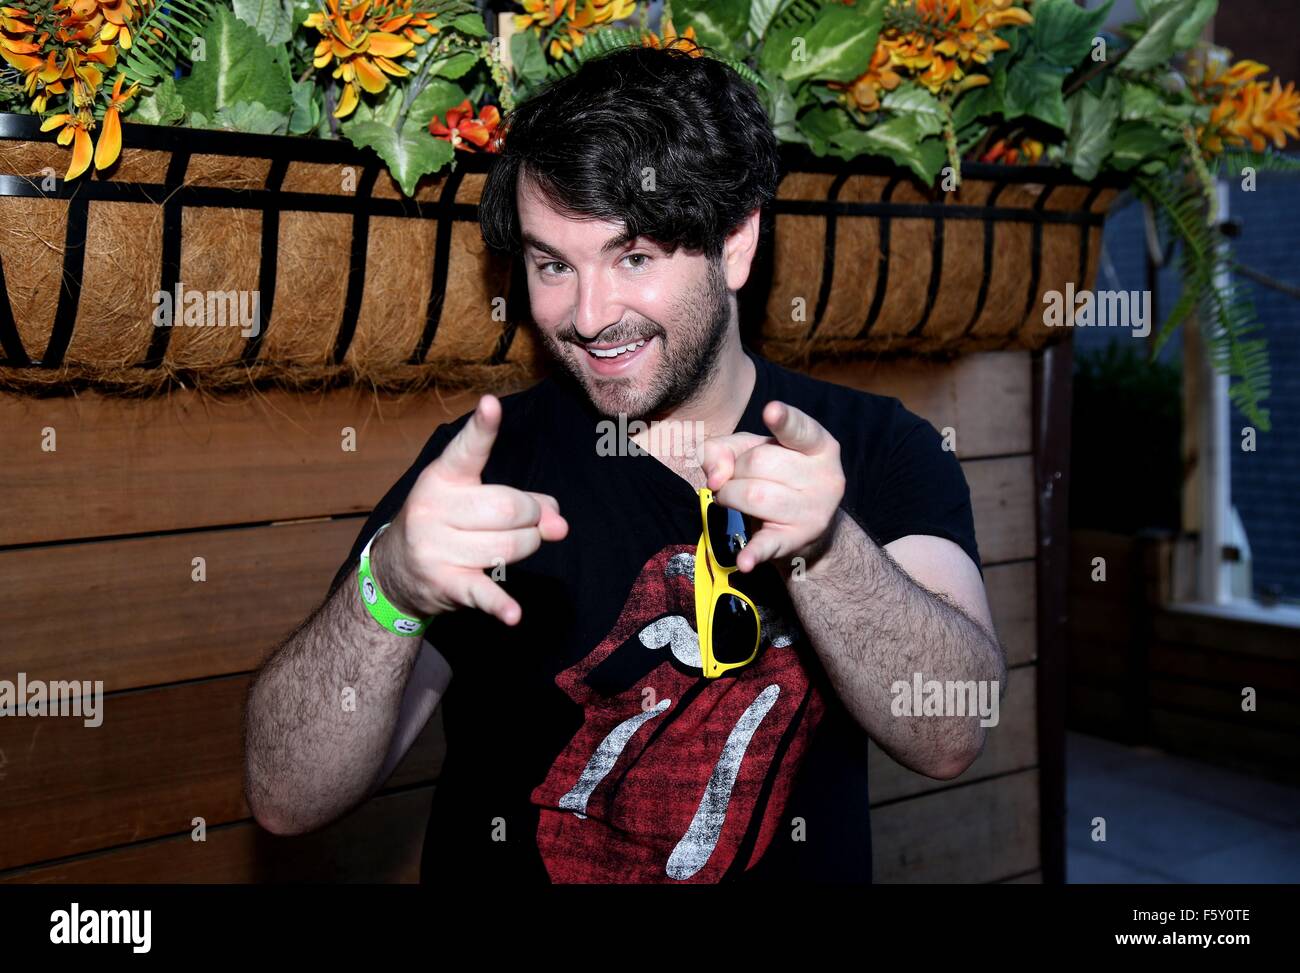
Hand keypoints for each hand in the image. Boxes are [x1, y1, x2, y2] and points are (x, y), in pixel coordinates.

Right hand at [371, 394, 567, 625]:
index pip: (466, 451)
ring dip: (528, 546)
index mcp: (441, 478)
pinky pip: (481, 593)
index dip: (482, 428)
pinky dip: (500, 605)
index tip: (491, 405)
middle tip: (538, 521)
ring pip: (507, 547)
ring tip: (524, 544)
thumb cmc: (448, 523)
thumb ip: (519, 500)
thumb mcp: (471, 498)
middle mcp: (433, 509)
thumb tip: (558, 521)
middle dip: (534, 516)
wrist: (397, 571)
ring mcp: (436, 548)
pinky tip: (513, 615)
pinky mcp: (444, 584)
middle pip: (507, 509)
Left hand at [699, 401, 845, 573]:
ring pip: (752, 495)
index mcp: (820, 446)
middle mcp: (825, 477)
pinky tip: (744, 562)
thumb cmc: (777, 479)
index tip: (770, 410)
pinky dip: (753, 553)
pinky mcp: (794, 541)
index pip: (800, 429)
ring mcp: (813, 512)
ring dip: (729, 497)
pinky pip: (768, 544)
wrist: (807, 530)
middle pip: (759, 461)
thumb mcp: (755, 450)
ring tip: (734, 500)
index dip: (783, 419)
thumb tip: (716, 476)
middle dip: (735, 470)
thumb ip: (725, 448)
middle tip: (738, 480)